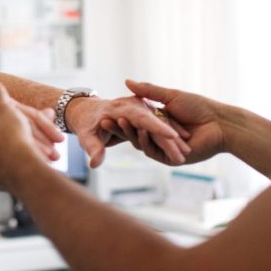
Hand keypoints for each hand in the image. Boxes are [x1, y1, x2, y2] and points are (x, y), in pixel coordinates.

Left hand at [66, 96, 190, 167]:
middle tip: (186, 151)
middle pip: (157, 122)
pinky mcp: (143, 112)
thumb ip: (93, 148)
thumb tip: (95, 164)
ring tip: (188, 150)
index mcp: (122, 110)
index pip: (144, 120)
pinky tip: (183, 142)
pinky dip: (170, 131)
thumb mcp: (86, 135)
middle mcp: (134, 107)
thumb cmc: (84, 123)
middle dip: (171, 136)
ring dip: (174, 135)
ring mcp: (140, 107)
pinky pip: (160, 121)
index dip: (158, 128)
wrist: (82, 109)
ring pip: (161, 121)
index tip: (172, 136)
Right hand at [101, 80, 225, 165]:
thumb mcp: (170, 96)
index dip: (121, 117)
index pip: (134, 121)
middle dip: (120, 127)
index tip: (106, 111)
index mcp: (158, 122)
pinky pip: (154, 151)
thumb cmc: (199, 107)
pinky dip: (147, 141)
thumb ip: (148, 91)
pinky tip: (143, 131)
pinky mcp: (170, 158)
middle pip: (134, 133)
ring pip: (142, 143)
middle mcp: (159, 136)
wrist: (219, 122)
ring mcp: (164, 148)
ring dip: (130, 133)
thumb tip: (126, 81)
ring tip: (120, 122)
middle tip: (104, 120)